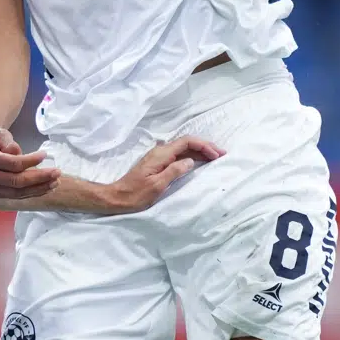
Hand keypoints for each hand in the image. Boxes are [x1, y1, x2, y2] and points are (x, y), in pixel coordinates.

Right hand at [0, 127, 59, 199]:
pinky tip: (45, 187)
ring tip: (55, 182)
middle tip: (57, 172)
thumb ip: (9, 143)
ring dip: (39, 188)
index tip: (45, 155)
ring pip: (17, 193)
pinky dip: (32, 193)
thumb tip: (21, 155)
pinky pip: (16, 196)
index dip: (31, 161)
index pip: (12, 164)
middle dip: (39, 178)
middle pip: (17, 181)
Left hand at [97, 137, 223, 213]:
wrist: (118, 197)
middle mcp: (160, 152)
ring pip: (183, 149)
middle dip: (205, 147)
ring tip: (215, 157)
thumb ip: (174, 171)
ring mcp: (159, 157)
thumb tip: (191, 161)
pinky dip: (192, 157)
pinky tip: (199, 162)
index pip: (186, 142)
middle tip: (221, 154)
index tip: (216, 155)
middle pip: (186, 143)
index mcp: (161, 155)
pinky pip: (178, 156)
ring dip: (200, 152)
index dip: (203, 146)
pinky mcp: (158, 164)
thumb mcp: (157, 185)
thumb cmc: (136, 194)